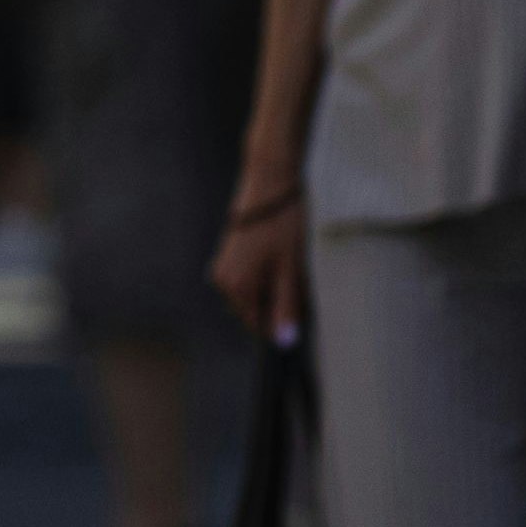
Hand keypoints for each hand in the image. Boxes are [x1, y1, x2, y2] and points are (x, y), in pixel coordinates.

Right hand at [213, 186, 308, 343]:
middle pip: (257, 308)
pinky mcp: (231, 254)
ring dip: (277, 287)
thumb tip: (284, 341)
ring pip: (257, 292)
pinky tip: (284, 256)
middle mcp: (223, 280)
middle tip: (300, 279)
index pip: (258, 324)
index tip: (302, 307)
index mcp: (235, 288)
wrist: (269, 184)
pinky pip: (252, 277)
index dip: (283, 321)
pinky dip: (271, 274)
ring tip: (293, 265)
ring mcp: (225, 266)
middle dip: (281, 302)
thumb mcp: (290, 270)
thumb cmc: (281, 226)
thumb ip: (286, 307)